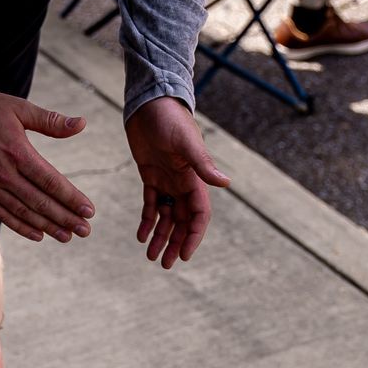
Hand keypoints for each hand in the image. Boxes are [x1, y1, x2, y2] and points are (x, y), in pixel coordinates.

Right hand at [0, 93, 94, 243]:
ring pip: (24, 212)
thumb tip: (81, 124)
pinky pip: (3, 215)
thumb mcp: (19, 109)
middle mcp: (5, 174)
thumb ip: (50, 121)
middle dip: (65, 218)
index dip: (71, 198)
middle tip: (85, 230)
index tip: (89, 210)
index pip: (51, 181)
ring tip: (67, 236)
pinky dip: (22, 227)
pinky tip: (38, 235)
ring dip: (47, 226)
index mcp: (18, 153)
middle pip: (41, 202)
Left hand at [123, 97, 230, 267]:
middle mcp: (183, 183)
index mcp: (195, 179)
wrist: (150, 103)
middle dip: (175, 243)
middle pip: (181, 221)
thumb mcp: (186, 142)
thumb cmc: (170, 119)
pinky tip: (141, 236)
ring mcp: (167, 180)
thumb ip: (203, 164)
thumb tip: (226, 184)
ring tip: (151, 256)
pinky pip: (150, 204)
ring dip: (160, 237)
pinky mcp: (150, 175)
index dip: (193, 236)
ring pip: (166, 216)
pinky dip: (147, 220)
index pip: (198, 215)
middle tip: (164, 264)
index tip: (184, 255)